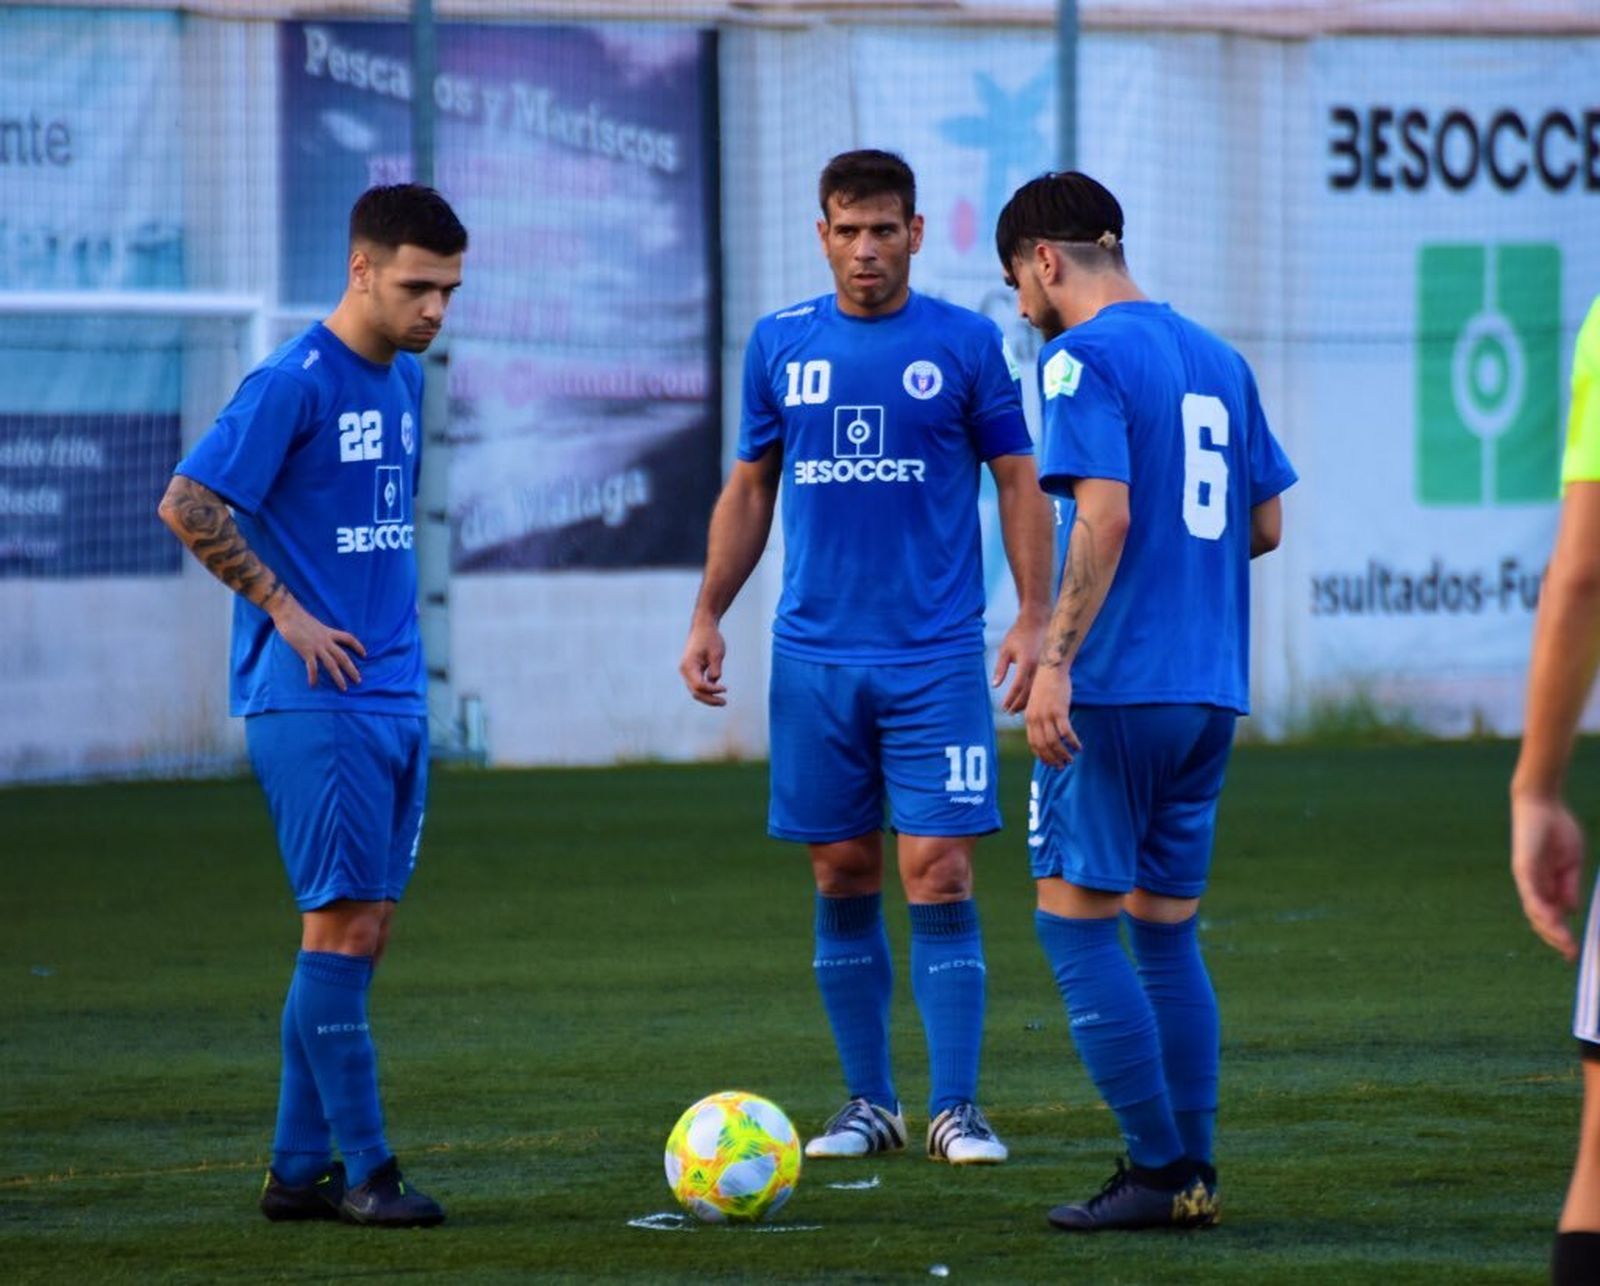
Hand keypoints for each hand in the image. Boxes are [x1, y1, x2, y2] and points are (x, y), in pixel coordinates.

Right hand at [269, 595, 365, 690]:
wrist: (288, 613)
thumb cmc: (299, 618)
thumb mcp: (316, 625)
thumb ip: (321, 633)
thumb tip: (321, 640)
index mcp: (329, 632)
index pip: (349, 638)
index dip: (358, 646)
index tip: (365, 654)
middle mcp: (326, 640)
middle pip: (343, 657)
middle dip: (352, 669)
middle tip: (358, 681)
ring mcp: (317, 646)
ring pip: (332, 664)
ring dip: (339, 677)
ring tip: (344, 688)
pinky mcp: (306, 651)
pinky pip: (312, 667)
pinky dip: (313, 676)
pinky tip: (313, 685)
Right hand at [680, 618, 727, 706]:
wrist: (703, 627)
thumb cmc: (710, 638)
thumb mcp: (716, 653)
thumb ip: (715, 669)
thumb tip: (714, 681)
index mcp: (688, 665)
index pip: (699, 685)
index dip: (712, 690)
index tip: (725, 689)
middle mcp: (684, 670)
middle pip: (695, 692)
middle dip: (709, 699)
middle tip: (724, 702)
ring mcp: (687, 672)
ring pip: (695, 691)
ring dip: (708, 697)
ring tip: (722, 701)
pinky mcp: (692, 671)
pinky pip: (698, 685)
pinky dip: (707, 690)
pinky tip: (718, 692)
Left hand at [992, 611, 1046, 713]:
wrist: (1038, 621)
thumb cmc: (1019, 634)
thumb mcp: (1005, 650)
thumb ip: (1000, 668)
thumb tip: (995, 686)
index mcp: (1026, 662)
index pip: (1017, 686)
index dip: (1010, 699)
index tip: (1003, 708)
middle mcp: (1038, 667)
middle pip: (1029, 693)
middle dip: (1018, 705)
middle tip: (1009, 713)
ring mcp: (1045, 667)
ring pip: (1037, 692)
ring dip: (1027, 702)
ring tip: (1017, 710)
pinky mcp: (1049, 667)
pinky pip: (1042, 685)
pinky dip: (1035, 694)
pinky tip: (1028, 699)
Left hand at [1025, 662, 1079, 767]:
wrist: (1050, 669)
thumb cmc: (1046, 686)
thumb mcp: (1037, 704)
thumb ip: (1038, 718)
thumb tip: (1044, 732)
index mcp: (1029, 719)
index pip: (1034, 744)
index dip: (1042, 757)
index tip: (1050, 764)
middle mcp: (1035, 719)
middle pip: (1043, 747)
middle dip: (1053, 759)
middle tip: (1062, 766)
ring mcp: (1047, 715)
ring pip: (1054, 743)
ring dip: (1063, 754)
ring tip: (1071, 759)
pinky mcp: (1059, 711)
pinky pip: (1066, 733)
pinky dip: (1072, 742)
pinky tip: (1079, 747)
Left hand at [1511, 792, 1584, 961]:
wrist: (1544, 804)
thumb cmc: (1557, 830)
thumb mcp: (1571, 864)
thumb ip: (1569, 887)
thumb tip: (1571, 912)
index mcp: (1546, 885)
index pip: (1551, 917)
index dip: (1561, 934)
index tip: (1575, 950)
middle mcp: (1534, 886)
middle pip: (1541, 919)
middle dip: (1557, 938)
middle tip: (1571, 954)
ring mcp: (1527, 878)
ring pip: (1535, 911)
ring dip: (1550, 929)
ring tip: (1565, 944)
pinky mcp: (1523, 868)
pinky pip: (1530, 893)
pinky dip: (1540, 908)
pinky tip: (1550, 920)